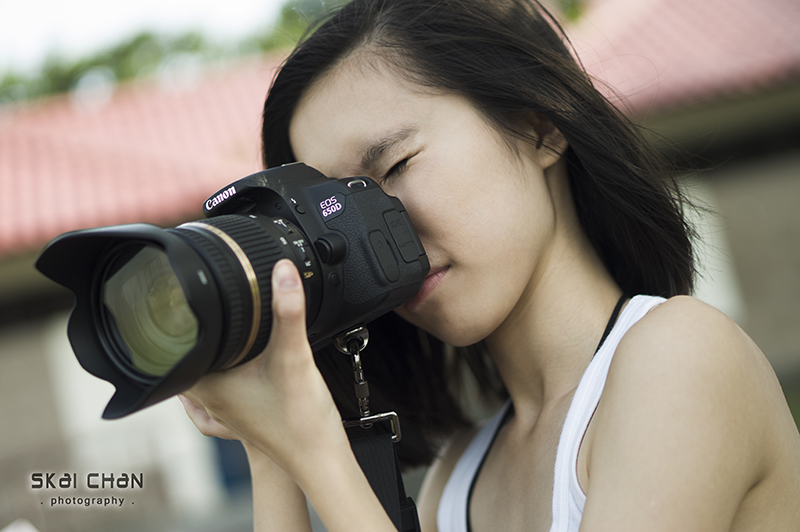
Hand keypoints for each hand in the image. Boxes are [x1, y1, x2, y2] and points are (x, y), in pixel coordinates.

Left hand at [178, 259, 349, 474]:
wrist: (320, 457)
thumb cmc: (300, 421)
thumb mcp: (294, 356)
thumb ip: (289, 312)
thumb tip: (284, 271)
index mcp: (207, 383)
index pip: (179, 340)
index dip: (182, 312)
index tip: (185, 289)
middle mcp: (209, 396)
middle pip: (192, 349)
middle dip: (200, 324)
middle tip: (208, 294)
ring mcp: (226, 405)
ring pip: (208, 364)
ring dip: (218, 343)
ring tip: (228, 318)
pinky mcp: (244, 408)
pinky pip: (227, 376)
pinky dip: (233, 360)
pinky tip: (249, 352)